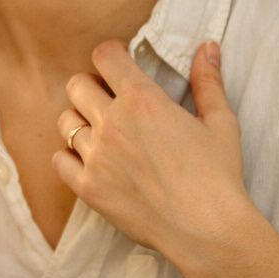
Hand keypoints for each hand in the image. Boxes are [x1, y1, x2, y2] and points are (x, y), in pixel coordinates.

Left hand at [52, 40, 255, 261]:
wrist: (207, 230)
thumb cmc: (218, 176)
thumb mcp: (220, 123)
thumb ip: (208, 81)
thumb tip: (208, 47)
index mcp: (143, 100)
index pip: (104, 56)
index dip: (110, 55)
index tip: (118, 63)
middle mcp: (112, 122)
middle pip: (76, 84)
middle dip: (92, 86)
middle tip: (109, 100)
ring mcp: (96, 156)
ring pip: (65, 121)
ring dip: (80, 121)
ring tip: (101, 133)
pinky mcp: (88, 187)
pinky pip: (58, 160)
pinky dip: (69, 157)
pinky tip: (90, 161)